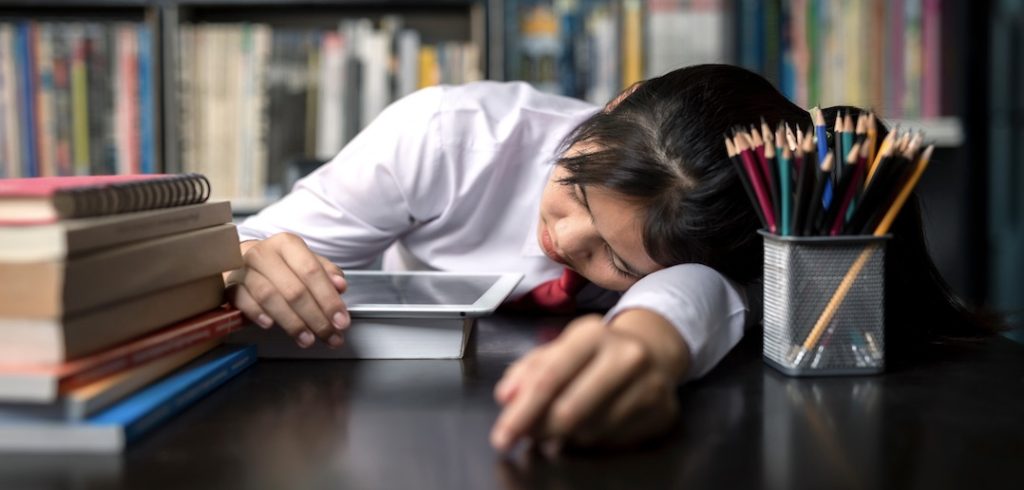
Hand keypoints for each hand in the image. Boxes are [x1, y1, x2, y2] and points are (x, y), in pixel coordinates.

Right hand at [225, 232, 350, 347]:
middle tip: (329, 336)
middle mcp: (264, 253)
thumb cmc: (280, 265)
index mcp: (287, 244)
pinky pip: (243, 301)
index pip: (312, 272)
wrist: (241, 261)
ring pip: (269, 296)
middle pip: (293, 289)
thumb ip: (326, 273)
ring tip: (307, 339)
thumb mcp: (306, 262)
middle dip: (315, 317)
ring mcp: (243, 269)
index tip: (341, 321)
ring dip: (291, 322)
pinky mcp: (229, 285)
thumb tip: (340, 286)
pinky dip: (257, 314)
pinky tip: (270, 325)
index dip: (329, 299)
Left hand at [490, 310, 689, 450]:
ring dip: (565, 437)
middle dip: (540, 430)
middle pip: (569, 410)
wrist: (654, 349)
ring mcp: (649, 385)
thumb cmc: (596, 352)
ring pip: (590, 431)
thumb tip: (506, 396)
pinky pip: (613, 441)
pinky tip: (589, 426)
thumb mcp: (560, 349)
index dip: (521, 412)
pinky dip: (592, 440)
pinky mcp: (662, 413)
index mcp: (593, 334)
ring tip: (560, 427)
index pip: (549, 378)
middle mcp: (626, 356)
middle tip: (528, 437)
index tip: (503, 436)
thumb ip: (527, 370)